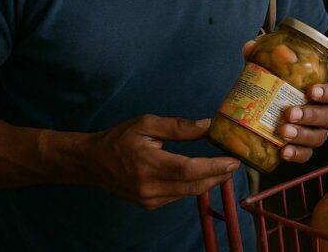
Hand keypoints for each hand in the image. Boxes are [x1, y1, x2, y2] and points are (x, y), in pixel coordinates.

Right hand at [85, 115, 240, 209]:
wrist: (93, 163)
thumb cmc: (119, 139)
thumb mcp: (146, 123)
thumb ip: (178, 127)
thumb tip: (207, 125)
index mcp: (148, 163)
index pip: (189, 169)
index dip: (214, 167)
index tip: (233, 161)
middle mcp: (149, 186)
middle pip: (193, 185)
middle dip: (218, 176)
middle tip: (235, 164)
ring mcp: (149, 199)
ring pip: (188, 192)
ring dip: (208, 182)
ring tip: (223, 168)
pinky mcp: (149, 204)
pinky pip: (178, 195)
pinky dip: (193, 186)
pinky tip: (202, 175)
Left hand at [241, 39, 327, 163]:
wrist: (261, 115)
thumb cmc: (272, 89)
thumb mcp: (265, 72)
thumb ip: (259, 59)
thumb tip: (250, 45)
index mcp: (319, 95)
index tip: (311, 91)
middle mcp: (321, 115)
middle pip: (327, 117)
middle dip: (310, 115)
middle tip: (289, 113)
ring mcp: (312, 134)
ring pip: (318, 138)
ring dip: (302, 135)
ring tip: (282, 132)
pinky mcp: (301, 149)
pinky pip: (306, 155)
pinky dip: (296, 155)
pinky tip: (283, 152)